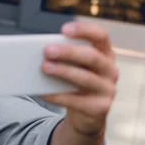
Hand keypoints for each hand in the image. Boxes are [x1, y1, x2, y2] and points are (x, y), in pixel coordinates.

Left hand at [40, 22, 118, 136]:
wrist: (85, 115)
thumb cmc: (74, 84)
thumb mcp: (73, 68)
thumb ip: (62, 59)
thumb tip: (34, 54)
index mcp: (105, 54)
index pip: (100, 36)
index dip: (84, 30)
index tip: (64, 29)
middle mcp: (110, 70)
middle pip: (91, 57)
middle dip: (68, 52)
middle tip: (47, 50)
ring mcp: (108, 89)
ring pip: (85, 78)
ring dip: (63, 71)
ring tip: (43, 67)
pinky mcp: (100, 108)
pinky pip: (76, 101)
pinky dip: (57, 96)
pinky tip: (42, 92)